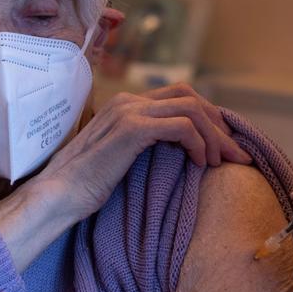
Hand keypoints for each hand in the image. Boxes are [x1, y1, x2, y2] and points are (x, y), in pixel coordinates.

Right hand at [31, 82, 251, 218]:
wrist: (57, 195)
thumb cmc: (87, 184)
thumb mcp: (122, 156)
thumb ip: (147, 143)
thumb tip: (182, 148)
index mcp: (127, 105)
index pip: (180, 96)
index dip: (208, 118)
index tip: (223, 146)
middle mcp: (129, 101)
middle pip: (190, 96)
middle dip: (219, 124)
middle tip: (235, 154)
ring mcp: (129, 112)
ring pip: (192, 108)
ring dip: (214, 135)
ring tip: (220, 162)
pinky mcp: (132, 129)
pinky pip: (182, 126)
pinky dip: (199, 143)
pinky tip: (200, 164)